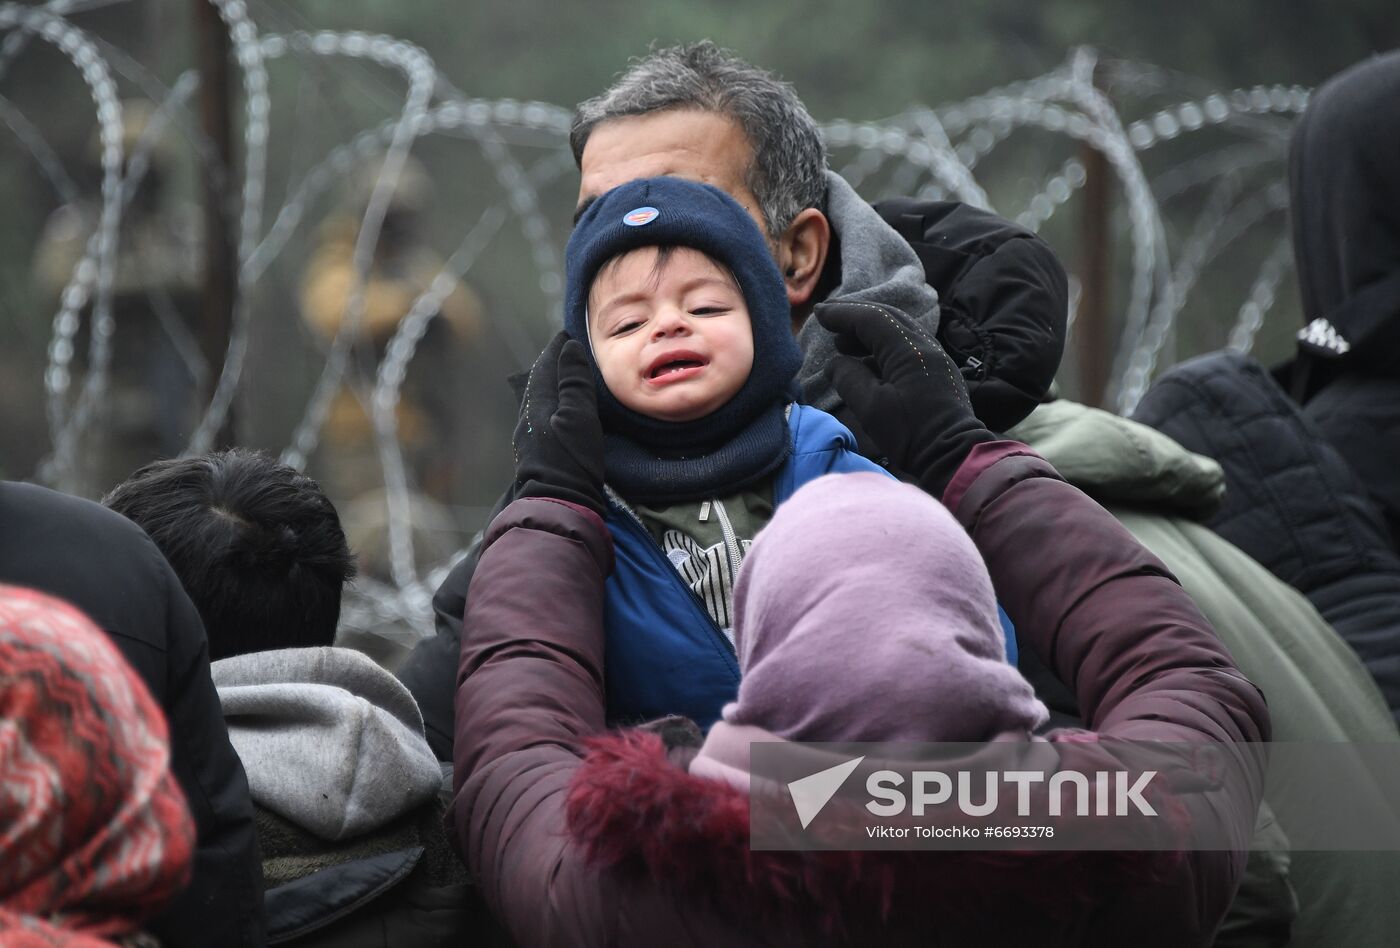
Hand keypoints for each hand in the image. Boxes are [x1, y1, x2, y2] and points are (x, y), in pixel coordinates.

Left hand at [513, 331, 606, 513]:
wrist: (557, 506)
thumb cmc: (570, 461)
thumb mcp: (579, 418)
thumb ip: (574, 382)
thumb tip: (568, 347)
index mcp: (537, 404)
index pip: (545, 366)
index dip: (557, 349)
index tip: (567, 334)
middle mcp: (528, 418)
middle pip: (538, 382)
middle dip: (552, 365)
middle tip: (568, 352)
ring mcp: (530, 438)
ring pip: (539, 400)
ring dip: (551, 385)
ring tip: (567, 378)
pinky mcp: (536, 454)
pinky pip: (543, 417)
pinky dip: (554, 404)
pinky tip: (562, 413)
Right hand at [816, 301, 994, 497]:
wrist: (953, 455)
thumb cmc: (910, 433)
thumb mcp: (870, 408)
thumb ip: (848, 379)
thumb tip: (835, 364)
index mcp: (908, 350)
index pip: (871, 319)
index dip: (843, 314)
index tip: (819, 314)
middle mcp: (925, 345)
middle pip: (887, 318)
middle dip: (856, 316)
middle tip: (830, 320)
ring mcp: (935, 356)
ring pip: (898, 330)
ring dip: (869, 332)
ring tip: (843, 343)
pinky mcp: (937, 370)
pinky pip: (907, 346)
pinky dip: (883, 346)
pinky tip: (867, 362)